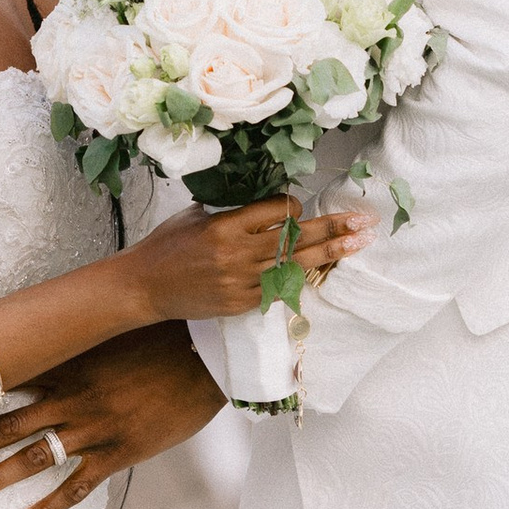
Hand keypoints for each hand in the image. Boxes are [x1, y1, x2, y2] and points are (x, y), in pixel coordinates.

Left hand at [0, 318, 223, 508]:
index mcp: (64, 363)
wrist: (209, 352)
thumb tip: (42, 334)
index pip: (0, 381)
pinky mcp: (119, 452)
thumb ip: (73, 338)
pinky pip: (75, 487)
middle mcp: (70, 397)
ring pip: (29, 459)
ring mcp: (93, 428)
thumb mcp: (109, 328)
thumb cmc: (160, 334)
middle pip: (2, 427)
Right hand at [121, 191, 363, 326]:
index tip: (298, 207)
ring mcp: (241, 282)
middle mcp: (237, 255)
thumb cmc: (168, 245)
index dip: (293, 207)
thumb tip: (266, 205)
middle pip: (297, 239)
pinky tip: (321, 269)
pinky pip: (280, 288)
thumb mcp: (198, 215)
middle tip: (363, 223)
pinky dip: (300, 276)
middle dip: (333, 229)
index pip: (278, 211)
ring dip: (330, 254)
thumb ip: (234, 211)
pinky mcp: (241, 303)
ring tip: (357, 244)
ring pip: (296, 266)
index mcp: (226, 226)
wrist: (146, 286)